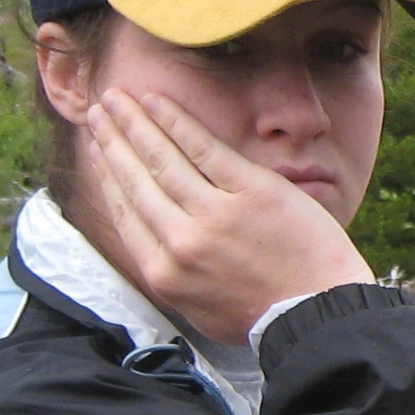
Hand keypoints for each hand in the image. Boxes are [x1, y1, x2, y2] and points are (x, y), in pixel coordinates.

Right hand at [81, 90, 373, 341]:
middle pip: (136, 180)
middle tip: (97, 111)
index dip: (107, 175)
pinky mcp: (252, 191)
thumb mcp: (199, 309)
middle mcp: (181, 242)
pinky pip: (204, 148)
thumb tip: (151, 243)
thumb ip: (171, 274)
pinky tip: (156, 102)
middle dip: (111, 140)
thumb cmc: (263, 314)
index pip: (125, 212)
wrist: (318, 315)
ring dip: (134, 123)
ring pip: (162, 159)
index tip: (97, 150)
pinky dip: (176, 121)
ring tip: (117, 98)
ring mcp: (216, 214)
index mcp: (164, 273)